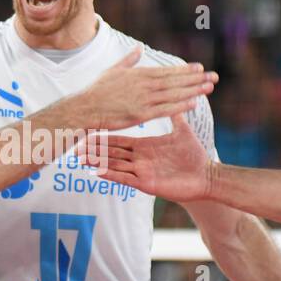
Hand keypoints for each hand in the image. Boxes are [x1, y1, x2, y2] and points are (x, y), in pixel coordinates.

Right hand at [77, 46, 216, 130]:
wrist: (85, 108)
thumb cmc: (97, 90)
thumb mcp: (113, 70)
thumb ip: (129, 60)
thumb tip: (139, 48)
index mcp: (139, 74)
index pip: (167, 71)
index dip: (185, 70)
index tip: (200, 68)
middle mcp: (144, 85)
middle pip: (176, 81)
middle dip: (196, 79)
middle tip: (214, 77)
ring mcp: (143, 99)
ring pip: (174, 94)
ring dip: (193, 90)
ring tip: (210, 88)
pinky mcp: (140, 114)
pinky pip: (165, 109)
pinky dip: (180, 106)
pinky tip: (194, 103)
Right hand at [84, 114, 213, 201]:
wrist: (204, 177)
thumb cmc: (194, 155)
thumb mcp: (182, 132)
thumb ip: (174, 117)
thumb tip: (175, 96)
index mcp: (145, 148)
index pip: (121, 141)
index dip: (104, 137)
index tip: (89, 130)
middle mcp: (139, 160)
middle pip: (112, 154)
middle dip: (94, 150)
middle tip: (75, 145)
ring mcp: (141, 172)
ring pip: (115, 166)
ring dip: (97, 163)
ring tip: (80, 159)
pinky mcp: (146, 184)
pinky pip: (125, 178)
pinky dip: (111, 175)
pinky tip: (97, 172)